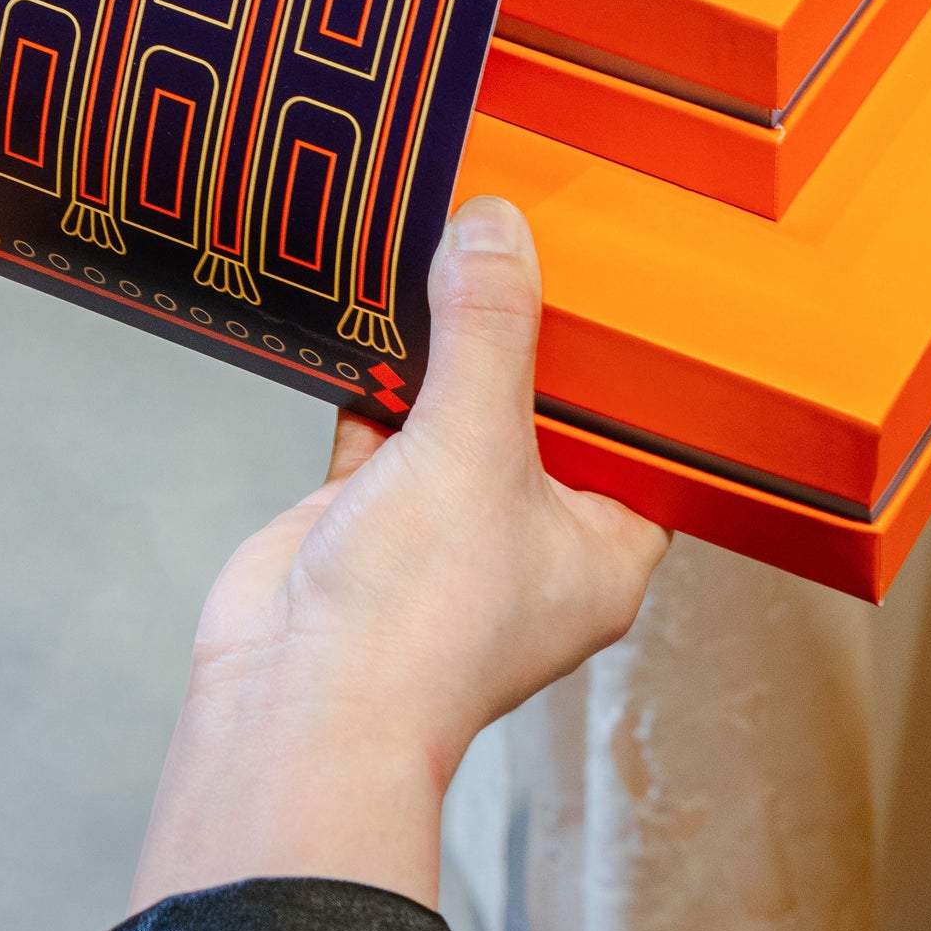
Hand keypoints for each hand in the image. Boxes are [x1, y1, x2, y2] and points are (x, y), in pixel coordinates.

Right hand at [132, 195, 668, 914]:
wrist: (292, 703)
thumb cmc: (418, 625)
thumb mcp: (476, 442)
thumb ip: (490, 329)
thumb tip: (496, 227)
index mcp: (600, 547)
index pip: (638, 438)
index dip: (630, 363)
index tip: (618, 282)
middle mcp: (528, 539)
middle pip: (541, 410)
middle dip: (526, 336)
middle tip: (529, 239)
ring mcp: (446, 528)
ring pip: (456, 410)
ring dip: (446, 348)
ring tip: (451, 250)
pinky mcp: (371, 516)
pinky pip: (383, 423)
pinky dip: (376, 375)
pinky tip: (374, 313)